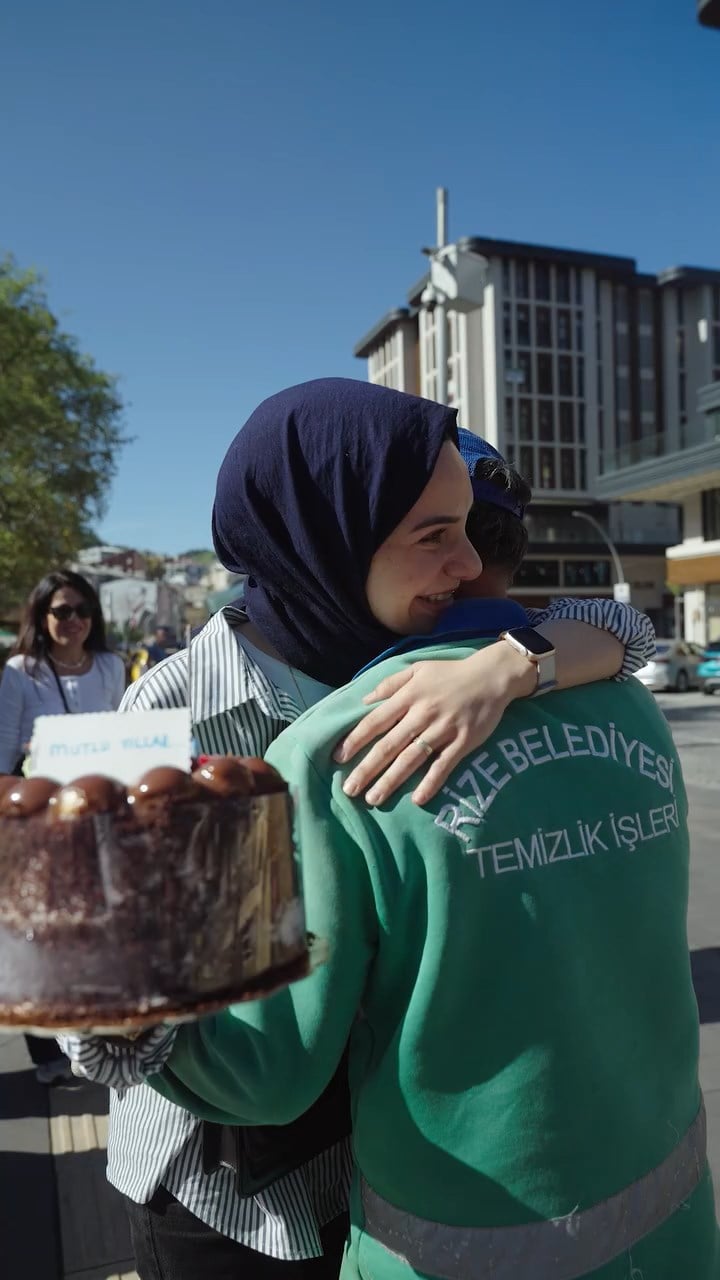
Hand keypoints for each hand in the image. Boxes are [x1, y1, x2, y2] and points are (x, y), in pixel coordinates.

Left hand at [334, 643, 536, 805]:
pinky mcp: (464, 741)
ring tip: (373, 799)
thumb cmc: (451, 673)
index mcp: (408, 696)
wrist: (492, 675)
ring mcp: (443, 729)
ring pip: (412, 759)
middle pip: (389, 745)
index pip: (375, 721)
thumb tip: (364, 701)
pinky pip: (445, 765)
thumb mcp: (417, 668)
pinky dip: (431, 782)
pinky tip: (417, 799)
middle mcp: (422, 714)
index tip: (338, 758)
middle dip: (367, 769)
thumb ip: (390, 684)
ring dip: (391, 781)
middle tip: (349, 790)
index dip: (355, 740)